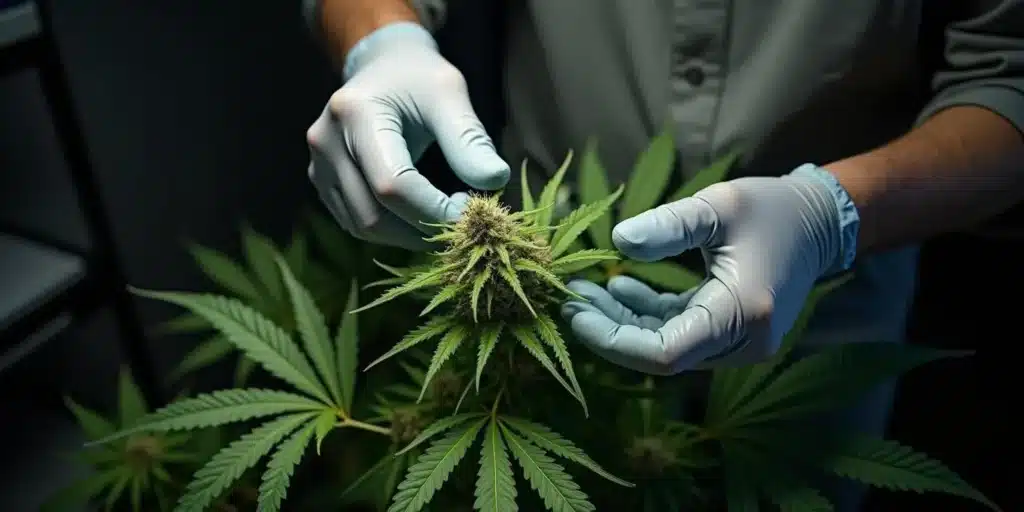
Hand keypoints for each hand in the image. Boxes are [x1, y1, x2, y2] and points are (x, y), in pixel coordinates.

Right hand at [306, 23, 509, 249]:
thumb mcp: (449, 93)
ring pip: (363, 226)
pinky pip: (355, 222)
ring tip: (444, 220)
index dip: (433, 210)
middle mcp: (325, 141)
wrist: (381, 67)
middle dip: (423, 228)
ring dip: (409, 235)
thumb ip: (469, 138)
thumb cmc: (419, 78)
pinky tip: (421, 217)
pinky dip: (392, 230)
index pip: (392, 184)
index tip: (471, 213)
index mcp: (355, 113)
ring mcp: (318, 164)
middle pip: (373, 214)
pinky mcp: (321, 181)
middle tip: (463, 223)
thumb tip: (495, 181)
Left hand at [561, 165, 858, 374]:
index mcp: (742, 315)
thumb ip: (670, 224)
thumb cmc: (771, 208)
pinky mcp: (732, 335)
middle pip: (661, 354)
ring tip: (586, 291)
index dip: (612, 340)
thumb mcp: (719, 205)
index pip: (664, 353)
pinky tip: (620, 290)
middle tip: (571, 300)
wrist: (820, 223)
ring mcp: (739, 344)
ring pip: (668, 346)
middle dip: (611, 330)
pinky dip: (649, 317)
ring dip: (625, 323)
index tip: (575, 311)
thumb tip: (618, 241)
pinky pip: (681, 335)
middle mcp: (743, 342)